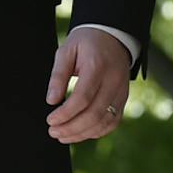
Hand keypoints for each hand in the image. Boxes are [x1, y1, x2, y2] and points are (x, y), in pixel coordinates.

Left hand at [45, 29, 131, 144]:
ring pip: (104, 122)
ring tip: (62, 136)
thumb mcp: (66, 50)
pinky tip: (80, 133)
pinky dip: (96, 132)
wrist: (113, 36)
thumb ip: (58, 75)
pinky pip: (113, 122)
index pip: (82, 98)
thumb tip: (51, 100)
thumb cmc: (85, 43)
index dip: (65, 114)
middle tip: (53, 132)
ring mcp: (121, 92)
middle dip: (71, 128)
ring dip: (82, 134)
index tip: (50, 120)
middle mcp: (113, 81)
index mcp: (97, 66)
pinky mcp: (123, 98)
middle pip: (94, 114)